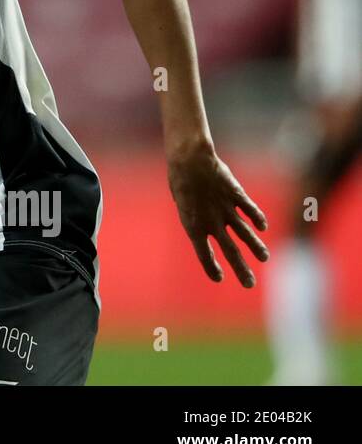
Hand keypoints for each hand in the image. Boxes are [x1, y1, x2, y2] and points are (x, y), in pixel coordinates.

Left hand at [166, 140, 268, 286]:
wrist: (190, 159)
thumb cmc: (180, 179)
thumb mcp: (181, 201)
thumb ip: (195, 215)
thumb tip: (205, 223)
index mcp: (193, 225)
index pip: (203, 254)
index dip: (211, 267)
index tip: (219, 278)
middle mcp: (211, 221)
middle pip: (230, 251)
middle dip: (241, 269)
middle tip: (250, 285)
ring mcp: (226, 209)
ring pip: (244, 233)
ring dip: (255, 247)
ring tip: (264, 258)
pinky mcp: (236, 195)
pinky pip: (249, 209)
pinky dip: (258, 218)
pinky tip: (262, 227)